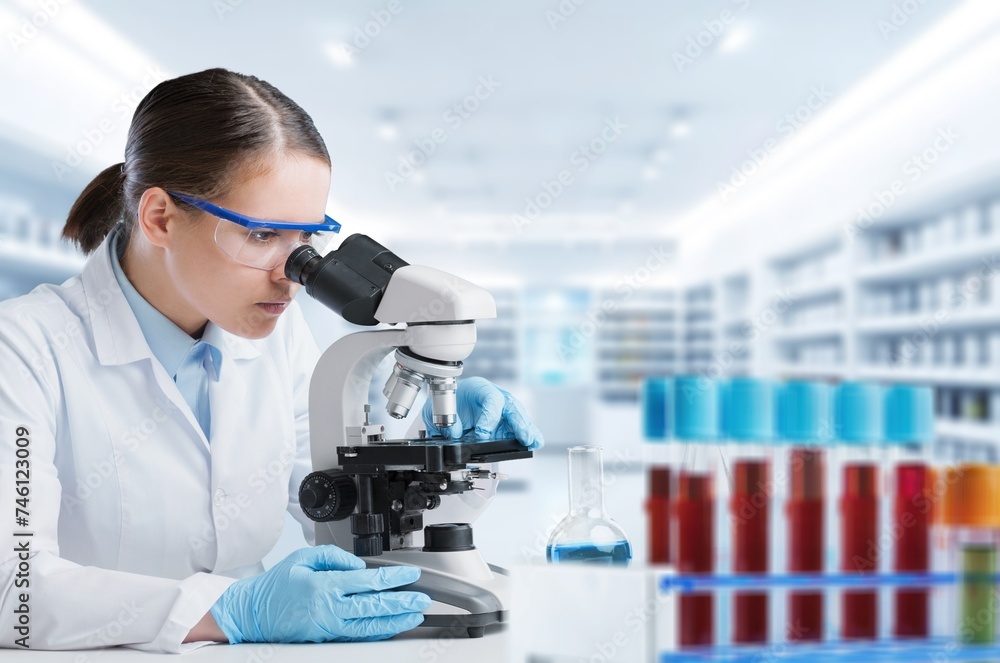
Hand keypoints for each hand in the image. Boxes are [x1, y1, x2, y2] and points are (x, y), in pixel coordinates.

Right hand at [209, 545, 429, 642]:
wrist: (251, 615)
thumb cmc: (275, 586)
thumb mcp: (302, 558)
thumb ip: (334, 557)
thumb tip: (359, 565)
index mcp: (324, 586)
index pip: (368, 581)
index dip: (393, 578)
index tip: (411, 574)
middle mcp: (329, 610)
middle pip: (374, 607)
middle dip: (403, 603)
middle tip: (422, 598)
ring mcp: (328, 629)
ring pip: (369, 627)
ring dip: (395, 621)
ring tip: (415, 615)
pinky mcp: (326, 639)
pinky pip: (357, 636)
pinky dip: (377, 632)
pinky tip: (391, 627)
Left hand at [422, 376, 543, 449]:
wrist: (447, 406)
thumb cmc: (446, 404)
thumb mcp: (436, 411)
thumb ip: (445, 422)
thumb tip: (455, 433)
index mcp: (477, 388)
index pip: (491, 399)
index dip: (490, 417)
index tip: (482, 434)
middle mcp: (493, 397)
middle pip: (510, 406)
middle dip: (519, 422)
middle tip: (525, 437)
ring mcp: (501, 410)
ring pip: (517, 418)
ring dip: (526, 430)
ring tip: (535, 442)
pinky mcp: (504, 423)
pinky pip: (516, 428)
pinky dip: (526, 435)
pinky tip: (534, 443)